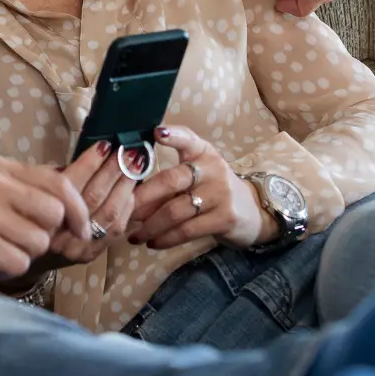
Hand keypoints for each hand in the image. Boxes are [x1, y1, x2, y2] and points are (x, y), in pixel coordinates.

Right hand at [0, 156, 90, 278]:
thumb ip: (18, 186)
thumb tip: (67, 196)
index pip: (57, 183)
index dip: (77, 209)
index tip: (80, 227)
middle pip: (54, 213)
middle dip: (47, 234)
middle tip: (24, 241)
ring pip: (38, 242)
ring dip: (24, 253)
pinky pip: (19, 263)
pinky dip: (8, 268)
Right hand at [39, 141, 138, 269]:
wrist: (28, 258)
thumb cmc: (28, 215)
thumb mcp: (32, 189)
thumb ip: (52, 176)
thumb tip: (85, 157)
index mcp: (39, 209)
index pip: (69, 182)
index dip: (89, 163)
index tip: (104, 145)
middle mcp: (58, 231)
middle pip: (92, 197)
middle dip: (112, 171)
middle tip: (126, 152)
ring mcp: (76, 246)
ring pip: (108, 213)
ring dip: (125, 187)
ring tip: (134, 166)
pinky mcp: (90, 255)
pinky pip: (115, 230)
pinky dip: (126, 208)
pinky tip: (132, 192)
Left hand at [125, 126, 277, 250]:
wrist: (252, 212)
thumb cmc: (211, 188)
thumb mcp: (196, 173)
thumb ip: (169, 176)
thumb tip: (128, 189)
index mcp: (201, 152)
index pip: (187, 138)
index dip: (173, 135)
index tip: (157, 133)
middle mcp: (212, 169)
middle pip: (171, 180)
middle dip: (142, 196)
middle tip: (122, 207)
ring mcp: (220, 194)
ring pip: (176, 210)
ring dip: (150, 225)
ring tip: (133, 233)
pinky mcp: (225, 218)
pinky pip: (188, 230)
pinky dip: (166, 238)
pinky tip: (152, 242)